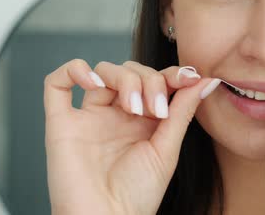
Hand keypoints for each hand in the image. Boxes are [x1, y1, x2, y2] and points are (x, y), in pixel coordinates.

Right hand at [43, 59, 217, 214]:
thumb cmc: (137, 196)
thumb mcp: (168, 149)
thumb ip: (183, 111)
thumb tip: (207, 80)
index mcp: (143, 120)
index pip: (156, 80)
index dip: (171, 74)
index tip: (189, 78)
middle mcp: (116, 115)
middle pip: (130, 71)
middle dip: (149, 81)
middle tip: (157, 110)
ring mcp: (89, 117)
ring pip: (102, 71)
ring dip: (124, 79)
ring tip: (134, 108)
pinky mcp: (62, 124)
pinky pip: (57, 84)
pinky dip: (74, 69)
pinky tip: (93, 81)